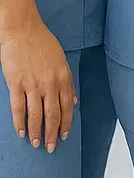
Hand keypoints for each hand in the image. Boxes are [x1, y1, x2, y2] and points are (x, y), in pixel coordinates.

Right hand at [0, 16, 75, 151]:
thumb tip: (73, 101)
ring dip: (37, 131)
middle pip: (54, 114)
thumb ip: (67, 82)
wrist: (22, 30)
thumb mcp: (61, 60)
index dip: (66, 123)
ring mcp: (33, 84)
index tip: (65, 135)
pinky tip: (21, 132)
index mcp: (63, 76)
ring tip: (37, 144)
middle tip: (52, 147)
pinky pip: (18, 108)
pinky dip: (20, 123)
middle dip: (53, 133)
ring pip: (36, 115)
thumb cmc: (42, 43)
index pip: (67, 106)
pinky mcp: (16, 84)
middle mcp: (50, 82)